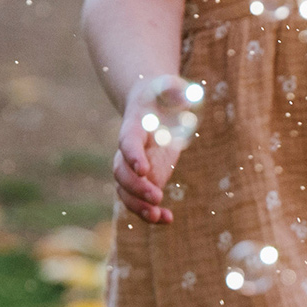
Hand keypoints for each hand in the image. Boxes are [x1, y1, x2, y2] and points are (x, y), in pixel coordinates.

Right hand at [114, 72, 202, 224]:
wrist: (153, 107)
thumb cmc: (164, 95)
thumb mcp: (171, 87)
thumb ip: (175, 89)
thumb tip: (185, 94)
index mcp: (135, 125)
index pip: (128, 141)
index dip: (132, 154)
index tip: (142, 169)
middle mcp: (129, 149)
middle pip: (121, 171)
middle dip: (136, 187)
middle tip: (157, 198)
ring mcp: (135, 167)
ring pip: (125, 191)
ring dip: (139, 206)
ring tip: (158, 216)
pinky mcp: (145, 178)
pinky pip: (140, 199)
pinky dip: (150, 212)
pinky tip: (167, 219)